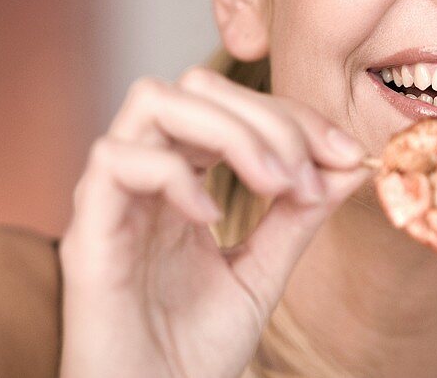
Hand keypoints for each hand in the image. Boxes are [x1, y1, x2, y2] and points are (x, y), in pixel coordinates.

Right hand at [58, 66, 368, 377]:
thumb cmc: (194, 349)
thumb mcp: (264, 270)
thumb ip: (299, 214)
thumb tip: (350, 163)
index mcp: (183, 178)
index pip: (231, 104)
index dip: (293, 116)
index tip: (344, 155)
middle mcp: (144, 176)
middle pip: (195, 86)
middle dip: (267, 117)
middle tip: (307, 174)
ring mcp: (112, 198)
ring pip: (152, 101)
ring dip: (229, 131)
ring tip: (273, 184)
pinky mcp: (87, 233)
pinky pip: (116, 161)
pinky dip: (175, 174)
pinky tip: (211, 217)